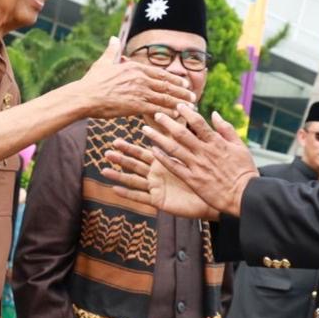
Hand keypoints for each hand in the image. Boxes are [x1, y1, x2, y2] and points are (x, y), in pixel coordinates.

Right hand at [75, 38, 195, 118]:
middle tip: (192, 94)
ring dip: (179, 101)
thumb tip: (114, 38)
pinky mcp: (136, 105)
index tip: (183, 82)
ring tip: (190, 105)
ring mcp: (139, 91)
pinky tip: (177, 115)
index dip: (174, 78)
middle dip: (181, 90)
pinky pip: (156, 108)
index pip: (160, 72)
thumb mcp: (104, 62)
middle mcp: (140, 78)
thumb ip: (112, 51)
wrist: (84, 96)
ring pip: (165, 97)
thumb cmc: (92, 81)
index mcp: (134, 68)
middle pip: (166, 84)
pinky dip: (168, 111)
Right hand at [102, 140, 218, 219]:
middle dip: (121, 158)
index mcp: (164, 162)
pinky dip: (128, 194)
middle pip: (135, 164)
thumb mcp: (193, 154)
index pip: (143, 152)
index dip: (130, 147)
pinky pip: (141, 197)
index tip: (115, 139)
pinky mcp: (159, 200)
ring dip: (119, 175)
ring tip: (103, 171)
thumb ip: (185, 137)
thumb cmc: (205, 175)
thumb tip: (183, 117)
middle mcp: (157, 174)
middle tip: (106, 151)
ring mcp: (156, 187)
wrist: (214, 196)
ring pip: (134, 180)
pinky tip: (115, 190)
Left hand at [136, 105, 258, 216]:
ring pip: (174, 148)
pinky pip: (174, 167)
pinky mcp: (192, 180)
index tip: (178, 105)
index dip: (187, 112)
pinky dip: (163, 158)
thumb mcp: (240, 146)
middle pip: (181, 133)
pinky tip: (153, 150)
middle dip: (167, 122)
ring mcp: (197, 166)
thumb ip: (226, 129)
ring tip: (146, 130)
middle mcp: (204, 152)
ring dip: (158, 138)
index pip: (198, 123)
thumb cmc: (244, 171)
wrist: (244, 195)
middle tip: (156, 114)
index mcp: (217, 142)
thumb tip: (215, 113)